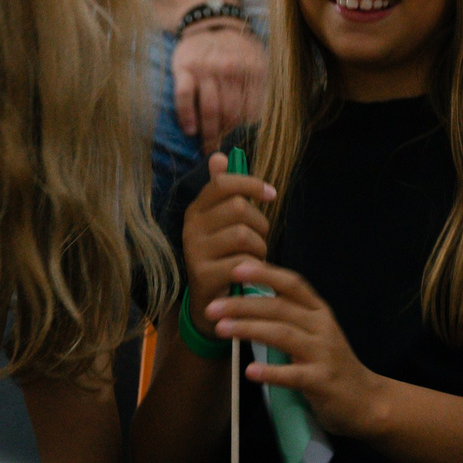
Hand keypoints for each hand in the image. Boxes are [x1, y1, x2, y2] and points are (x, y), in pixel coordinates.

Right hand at [172, 21, 265, 150]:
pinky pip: (184, 97)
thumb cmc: (236, 51)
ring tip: (207, 150)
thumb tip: (260, 127)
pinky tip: (190, 130)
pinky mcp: (184, 68)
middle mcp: (230, 69)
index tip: (242, 148)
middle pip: (230, 114)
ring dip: (208, 134)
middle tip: (223, 155)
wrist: (210, 22)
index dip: (245, 133)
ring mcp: (205, 68)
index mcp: (253, 71)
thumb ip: (260, 90)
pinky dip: (186, 116)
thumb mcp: (257, 63)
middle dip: (227, 138)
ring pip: (209, 109)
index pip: (251, 111)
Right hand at [180, 153, 276, 343]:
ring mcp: (194, 252)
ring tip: (254, 259)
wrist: (213, 306)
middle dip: (260, 224)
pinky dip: (254, 268)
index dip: (251, 184)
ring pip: (244, 235)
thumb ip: (225, 191)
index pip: (223, 183)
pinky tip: (250, 275)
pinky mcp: (203, 275)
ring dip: (259, 248)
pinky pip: (241, 261)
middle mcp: (190, 228)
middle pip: (239, 208)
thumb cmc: (225, 258)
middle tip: (259, 240)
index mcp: (197, 210)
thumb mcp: (225, 223)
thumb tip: (220, 155)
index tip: (271, 194)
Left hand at [210, 260, 389, 437]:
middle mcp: (323, 327)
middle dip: (243, 305)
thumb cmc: (330, 364)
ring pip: (283, 335)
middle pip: (279, 308)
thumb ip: (289, 317)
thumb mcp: (315, 333)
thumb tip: (246, 302)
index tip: (236, 268)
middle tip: (212, 307)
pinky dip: (271, 372)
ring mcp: (324, 353)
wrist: (366, 400)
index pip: (292, 284)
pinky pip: (294, 375)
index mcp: (319, 312)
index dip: (265, 274)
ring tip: (222, 330)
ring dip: (249, 330)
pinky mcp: (323, 381)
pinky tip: (250, 372)